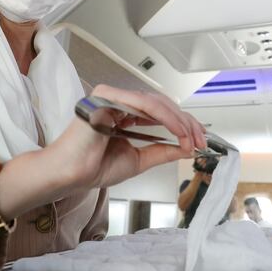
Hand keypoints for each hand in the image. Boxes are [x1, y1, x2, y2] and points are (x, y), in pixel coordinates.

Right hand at [0, 84, 206, 219]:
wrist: (70, 174)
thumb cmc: (94, 167)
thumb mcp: (140, 159)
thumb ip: (163, 151)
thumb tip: (188, 147)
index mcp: (125, 114)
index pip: (161, 113)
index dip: (183, 125)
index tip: (199, 140)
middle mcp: (120, 102)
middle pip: (162, 105)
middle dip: (186, 123)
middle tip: (201, 140)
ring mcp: (113, 96)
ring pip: (156, 102)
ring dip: (180, 120)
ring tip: (191, 138)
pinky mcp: (107, 96)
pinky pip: (144, 103)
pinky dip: (165, 117)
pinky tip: (178, 131)